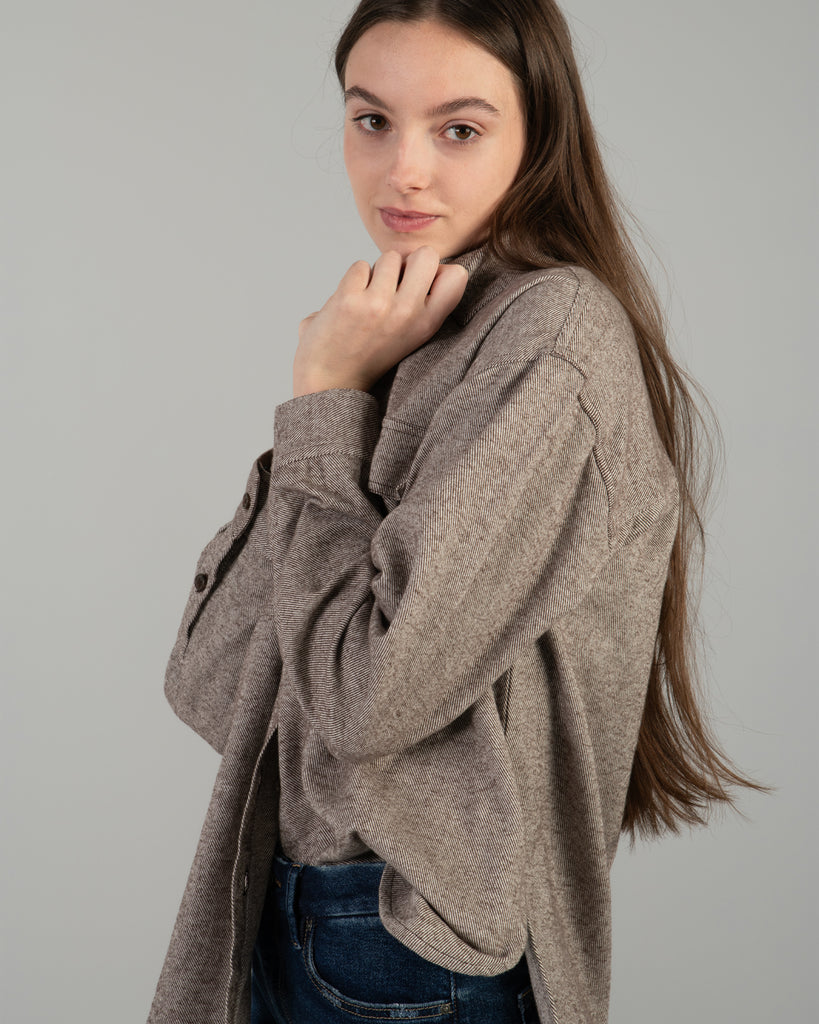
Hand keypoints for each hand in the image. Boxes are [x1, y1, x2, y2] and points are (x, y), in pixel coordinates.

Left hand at [292, 246, 467, 397]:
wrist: (331, 380)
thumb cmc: (370, 354)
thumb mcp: (412, 335)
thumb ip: (426, 302)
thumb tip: (430, 261)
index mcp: (428, 324)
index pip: (457, 276)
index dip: (437, 270)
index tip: (420, 285)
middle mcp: (408, 313)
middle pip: (426, 254)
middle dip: (409, 262)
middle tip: (393, 284)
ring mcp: (379, 305)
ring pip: (389, 257)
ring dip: (377, 272)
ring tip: (368, 298)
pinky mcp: (350, 299)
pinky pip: (360, 266)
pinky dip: (354, 279)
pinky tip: (350, 302)